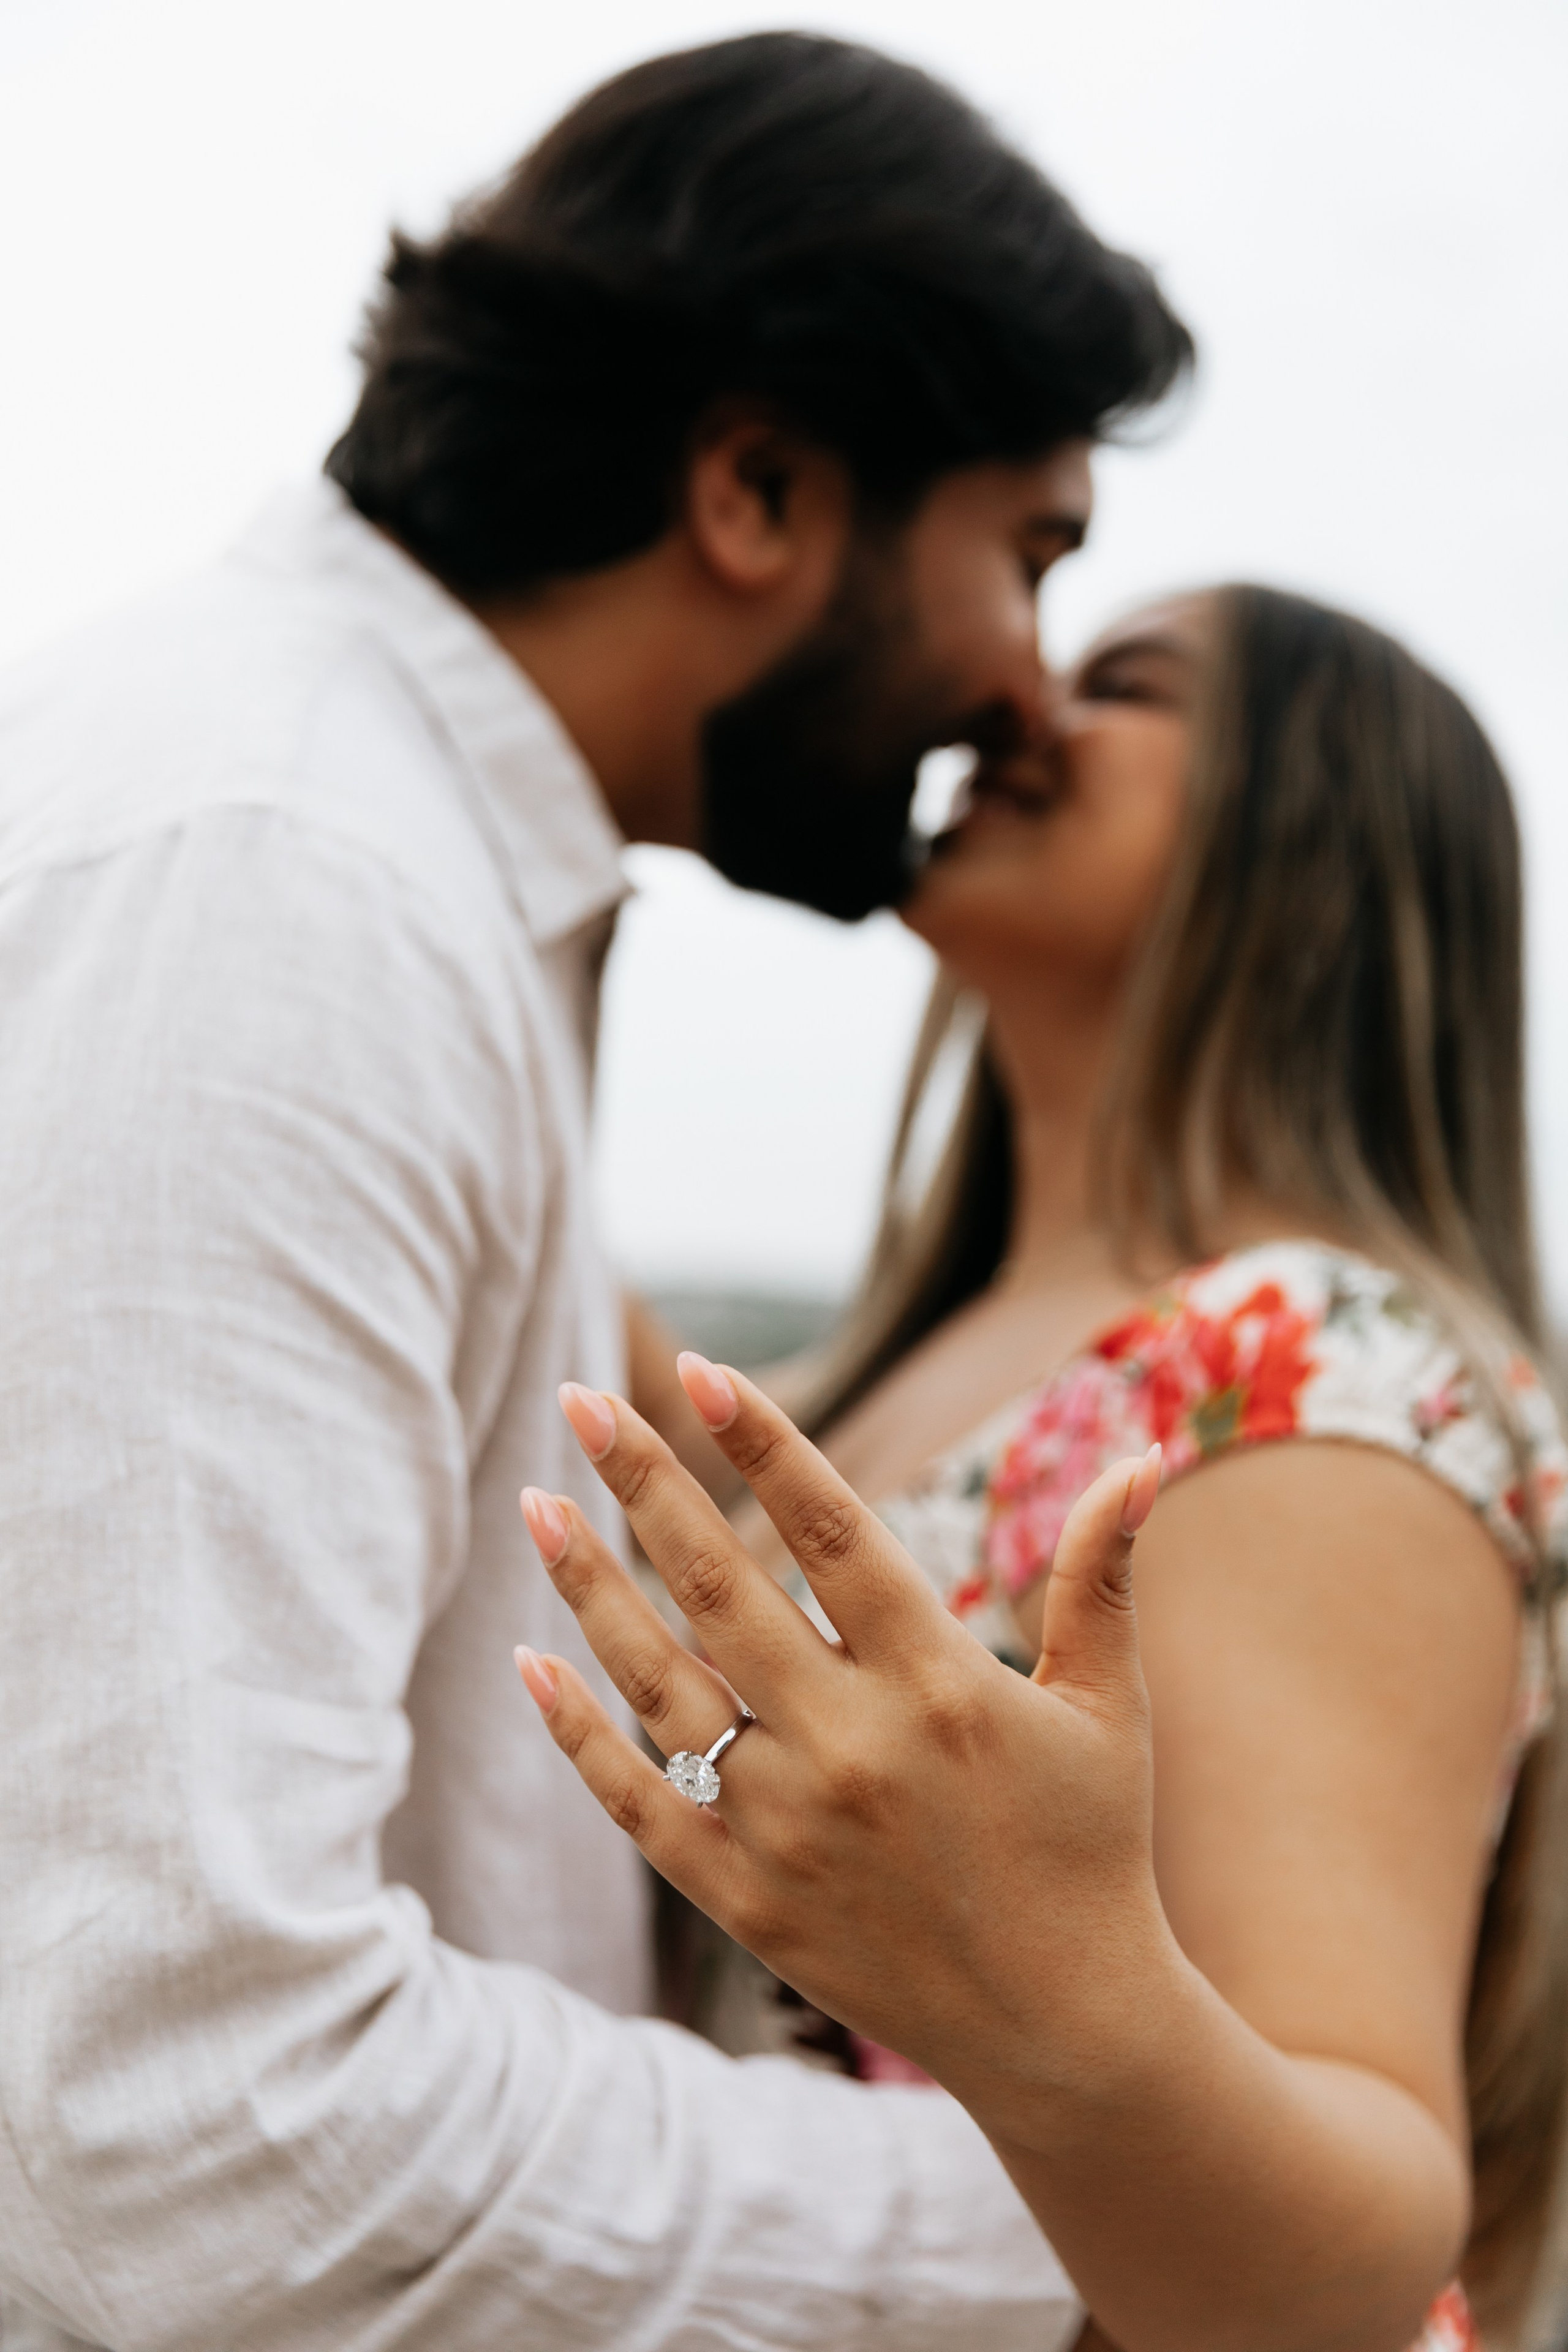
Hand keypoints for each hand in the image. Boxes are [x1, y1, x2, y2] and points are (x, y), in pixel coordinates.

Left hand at [515, 1352, 1167, 2135]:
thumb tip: (1145, 1455)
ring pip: (658, 1683)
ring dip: (589, 1585)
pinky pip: (638, 1803)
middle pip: (720, 1586)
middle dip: (642, 1481)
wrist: (1066, 2033)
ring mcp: (788, 1827)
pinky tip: (528, 1662)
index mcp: (940, 1684)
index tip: (699, 1369)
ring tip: (534, 1502)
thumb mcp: (1110, 1710)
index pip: (828, 1531)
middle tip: (579, 1399)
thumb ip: (1103, 1579)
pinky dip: (577, 1733)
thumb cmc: (1091, 1851)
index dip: (761, 1444)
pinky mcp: (746, 1901)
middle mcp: (852, 1747)